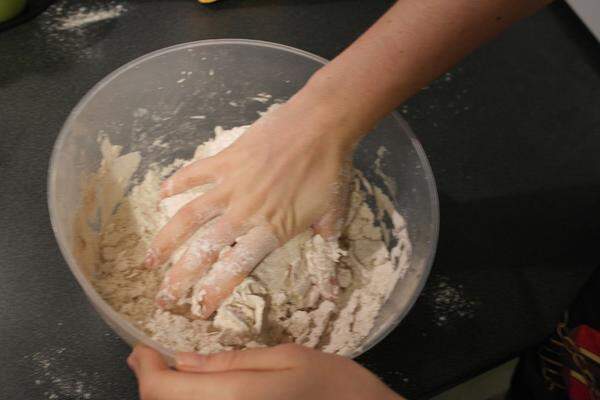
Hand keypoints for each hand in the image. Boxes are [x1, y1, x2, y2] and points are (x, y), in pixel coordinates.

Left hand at [127, 344, 403, 399]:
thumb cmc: (337, 387)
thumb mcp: (288, 358)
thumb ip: (232, 361)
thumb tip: (183, 361)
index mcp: (237, 398)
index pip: (164, 392)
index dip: (144, 370)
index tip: (143, 350)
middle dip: (151, 384)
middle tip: (149, 358)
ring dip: (168, 398)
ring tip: (168, 375)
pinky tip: (197, 392)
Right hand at [145, 88, 365, 316]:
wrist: (322, 126)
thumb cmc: (331, 172)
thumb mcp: (332, 217)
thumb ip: (325, 253)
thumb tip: (333, 289)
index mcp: (271, 230)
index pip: (235, 268)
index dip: (214, 290)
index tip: (199, 309)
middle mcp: (245, 212)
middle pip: (204, 249)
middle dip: (180, 277)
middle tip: (162, 296)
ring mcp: (232, 185)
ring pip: (189, 216)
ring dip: (166, 239)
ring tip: (150, 259)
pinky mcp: (226, 160)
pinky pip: (194, 173)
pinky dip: (176, 183)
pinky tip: (162, 194)